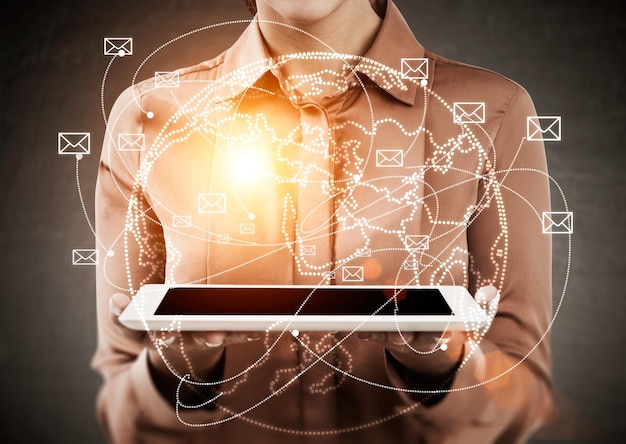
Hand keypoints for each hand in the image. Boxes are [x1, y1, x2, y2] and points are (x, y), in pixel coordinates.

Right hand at [108, 293, 261, 380]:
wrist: (176, 344)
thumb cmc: (155, 326)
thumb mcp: (136, 324)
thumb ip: (123, 313)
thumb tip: (116, 300)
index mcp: (157, 335)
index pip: (156, 335)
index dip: (161, 334)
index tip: (165, 332)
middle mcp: (181, 340)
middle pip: (192, 339)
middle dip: (202, 338)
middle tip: (213, 337)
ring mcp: (199, 339)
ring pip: (215, 337)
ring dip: (229, 335)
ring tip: (245, 330)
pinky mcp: (218, 336)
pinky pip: (233, 335)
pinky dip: (246, 333)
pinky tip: (258, 330)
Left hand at [357, 285, 499, 377]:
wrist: (428, 348)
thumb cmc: (448, 328)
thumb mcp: (470, 320)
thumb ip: (482, 306)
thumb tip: (490, 291)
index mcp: (439, 336)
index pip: (439, 336)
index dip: (440, 335)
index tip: (442, 334)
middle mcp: (419, 341)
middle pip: (412, 339)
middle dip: (406, 335)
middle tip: (400, 332)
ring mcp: (402, 340)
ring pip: (391, 338)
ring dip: (381, 333)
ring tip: (372, 328)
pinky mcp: (386, 337)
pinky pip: (376, 335)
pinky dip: (368, 332)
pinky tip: (360, 329)